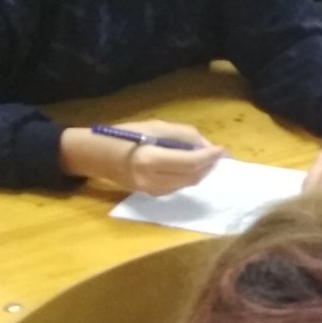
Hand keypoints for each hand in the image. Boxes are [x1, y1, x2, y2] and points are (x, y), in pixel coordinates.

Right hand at [59, 119, 222, 194]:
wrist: (98, 156)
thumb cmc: (125, 135)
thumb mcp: (155, 127)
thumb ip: (183, 135)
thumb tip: (207, 146)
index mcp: (150, 160)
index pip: (190, 162)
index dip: (209, 156)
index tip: (223, 149)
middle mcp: (152, 181)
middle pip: (193, 176)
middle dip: (208, 165)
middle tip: (217, 153)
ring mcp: (152, 192)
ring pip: (188, 183)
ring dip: (200, 171)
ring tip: (205, 157)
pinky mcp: (153, 195)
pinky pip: (179, 186)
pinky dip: (189, 176)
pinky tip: (189, 165)